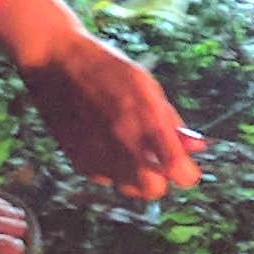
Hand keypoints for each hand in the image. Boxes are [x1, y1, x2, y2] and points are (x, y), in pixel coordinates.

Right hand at [20, 31, 206, 201]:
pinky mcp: (79, 161)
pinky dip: (112, 168)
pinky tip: (107, 144)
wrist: (56, 63)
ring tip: (130, 149)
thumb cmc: (106, 69)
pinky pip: (106, 178)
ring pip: (129, 188)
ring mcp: (98, 155)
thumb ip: (172, 121)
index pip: (178, 171)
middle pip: (153, 190)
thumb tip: (197, 147)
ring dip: (136, 176)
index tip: (185, 167)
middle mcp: (122, 142)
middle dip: (160, 179)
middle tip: (157, 159)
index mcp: (145, 120)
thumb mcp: (147, 86)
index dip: (186, 173)